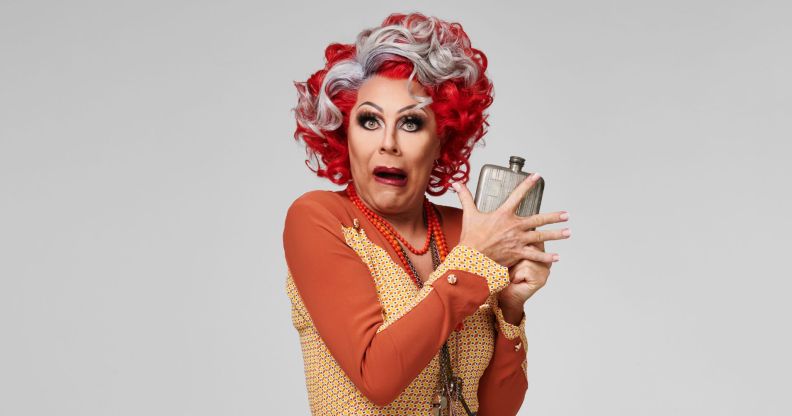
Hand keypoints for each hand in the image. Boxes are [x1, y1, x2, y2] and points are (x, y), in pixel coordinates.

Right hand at [452, 174, 568, 267]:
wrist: (471, 258)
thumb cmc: (470, 238)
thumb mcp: (469, 215)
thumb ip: (465, 197)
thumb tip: (457, 184)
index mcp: (503, 214)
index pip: (518, 195)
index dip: (528, 184)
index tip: (537, 177)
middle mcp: (514, 226)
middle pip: (538, 219)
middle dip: (554, 217)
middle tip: (565, 215)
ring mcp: (518, 241)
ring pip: (541, 236)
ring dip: (556, 235)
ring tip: (567, 232)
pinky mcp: (518, 253)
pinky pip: (536, 255)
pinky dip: (547, 257)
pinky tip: (557, 257)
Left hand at [498, 240, 554, 308]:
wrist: (505, 297)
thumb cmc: (505, 275)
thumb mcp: (512, 256)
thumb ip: (519, 245)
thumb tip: (516, 230)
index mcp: (540, 252)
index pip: (533, 239)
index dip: (519, 244)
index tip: (510, 248)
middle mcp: (545, 260)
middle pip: (530, 247)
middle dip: (516, 257)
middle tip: (509, 266)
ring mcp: (545, 270)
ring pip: (526, 259)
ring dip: (514, 269)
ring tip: (512, 276)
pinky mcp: (541, 279)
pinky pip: (526, 269)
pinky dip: (516, 275)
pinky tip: (516, 281)